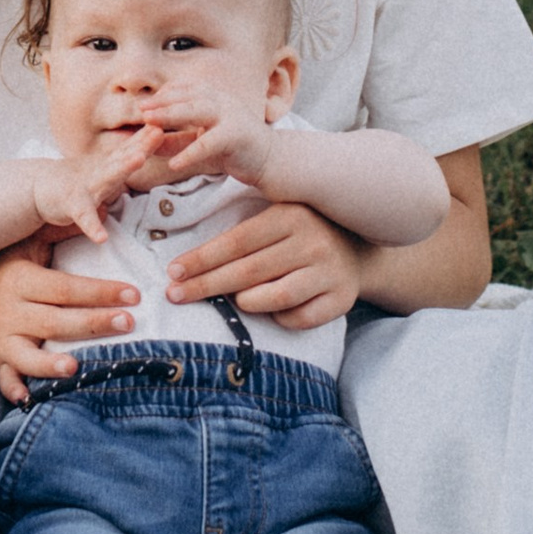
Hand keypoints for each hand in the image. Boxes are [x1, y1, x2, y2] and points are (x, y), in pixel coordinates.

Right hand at [0, 236, 137, 401]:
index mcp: (21, 280)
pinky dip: (14, 389)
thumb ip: (60, 231)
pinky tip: (29, 398)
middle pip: (54, 321)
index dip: (99, 292)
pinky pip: (4, 377)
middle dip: (92, 323)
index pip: (65, 289)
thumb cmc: (10, 264)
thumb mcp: (30, 242)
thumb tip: (99, 212)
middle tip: (128, 323)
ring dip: (51, 363)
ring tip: (77, 367)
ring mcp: (2, 338)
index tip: (132, 295)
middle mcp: (9, 311)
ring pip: (27, 354)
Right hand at [25, 132, 158, 246]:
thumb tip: (148, 145)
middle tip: (159, 131)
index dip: (149, 136)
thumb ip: (124, 157)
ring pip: (107, 177)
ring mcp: (86, 186)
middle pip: (124, 156)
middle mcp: (100, 172)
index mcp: (108, 165)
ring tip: (137, 159)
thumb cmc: (76, 179)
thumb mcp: (103, 167)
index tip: (167, 122)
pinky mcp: (72, 205)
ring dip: (122, 168)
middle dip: (142, 145)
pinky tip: (101, 237)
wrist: (39, 187)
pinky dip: (93, 226)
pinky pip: (85, 217)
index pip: (131, 147)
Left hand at [147, 99, 273, 189]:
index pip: (185, 88)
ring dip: (171, 116)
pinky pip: (210, 143)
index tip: (145, 104)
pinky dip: (190, 152)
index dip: (164, 94)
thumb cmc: (232, 149)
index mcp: (215, 98)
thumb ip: (177, 140)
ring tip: (149, 125)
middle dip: (162, 102)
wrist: (269, 160)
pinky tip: (175, 164)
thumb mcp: (200, 142)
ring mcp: (231, 116)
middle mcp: (222, 101)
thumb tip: (148, 142)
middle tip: (141, 110)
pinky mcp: (237, 136)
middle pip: (188, 96)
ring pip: (198, 111)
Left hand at [167, 200, 363, 336]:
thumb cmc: (301, 234)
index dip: (202, 258)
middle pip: (249, 271)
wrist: (358, 250)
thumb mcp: (277, 218)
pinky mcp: (342, 299)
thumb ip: (243, 233)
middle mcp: (313, 241)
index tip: (173, 272)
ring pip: (275, 297)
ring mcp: (329, 272)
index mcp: (291, 215)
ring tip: (231, 302)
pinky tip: (270, 311)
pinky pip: (299, 318)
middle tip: (175, 295)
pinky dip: (280, 318)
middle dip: (206, 285)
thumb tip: (188, 262)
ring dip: (245, 302)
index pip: (237, 241)